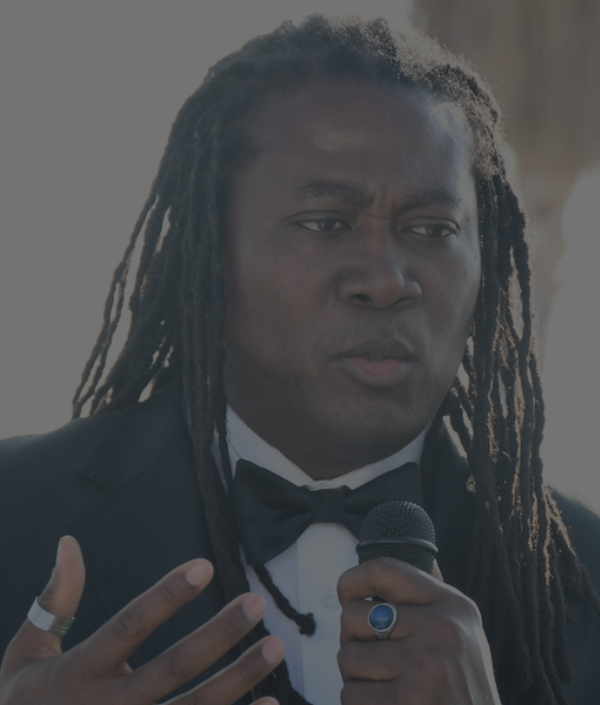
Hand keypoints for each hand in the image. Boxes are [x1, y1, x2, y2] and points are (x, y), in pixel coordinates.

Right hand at [0, 536, 283, 703]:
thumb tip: (68, 542)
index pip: (129, 626)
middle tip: (256, 602)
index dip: (166, 596)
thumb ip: (55, 600)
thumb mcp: (27, 655)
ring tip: (275, 647)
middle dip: (218, 634)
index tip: (204, 565)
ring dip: (238, 678)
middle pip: (172, 668)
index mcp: (79, 673)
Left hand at [337, 557, 500, 703]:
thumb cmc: (464, 688)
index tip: (345, 594)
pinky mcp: (408, 702)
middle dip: (352, 639)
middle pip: (353, 615)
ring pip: (347, 657)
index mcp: (452, 605)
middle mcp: (441, 630)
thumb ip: (427, 597)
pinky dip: (359, 703)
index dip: (352, 579)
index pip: (384, 569)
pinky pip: (350, 695)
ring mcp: (425, 667)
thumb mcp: (462, 630)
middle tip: (372, 656)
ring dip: (355, 676)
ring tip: (384, 684)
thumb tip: (394, 558)